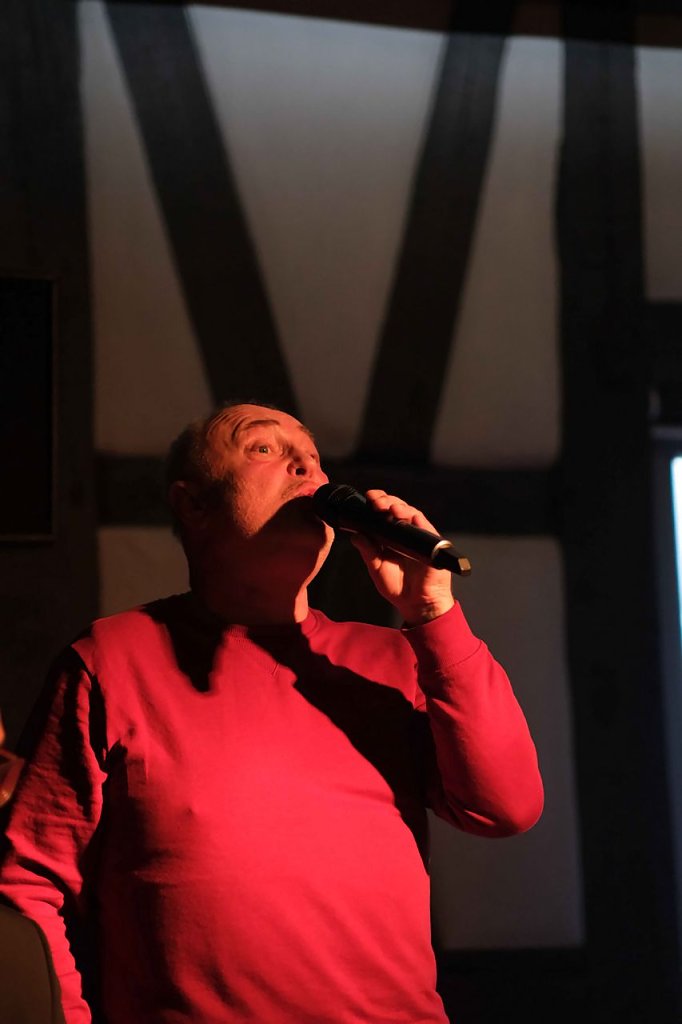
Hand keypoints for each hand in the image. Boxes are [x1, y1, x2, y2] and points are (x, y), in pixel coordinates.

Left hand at [350, 490, 454, 626]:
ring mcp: (419, 537)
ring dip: (400, 506)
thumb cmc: (398, 587)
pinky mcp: (432, 543)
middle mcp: (406, 533)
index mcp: (391, 536)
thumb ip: (367, 551)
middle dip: (386, 500)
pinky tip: (407, 516)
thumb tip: (355, 535)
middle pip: (397, 507)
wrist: (417, 604)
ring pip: (411, 513)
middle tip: (375, 500)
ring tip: (389, 507)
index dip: (378, 502)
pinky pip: (425, 526)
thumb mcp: (377, 568)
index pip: (385, 513)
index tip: (368, 498)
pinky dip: (416, 519)